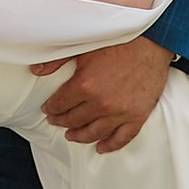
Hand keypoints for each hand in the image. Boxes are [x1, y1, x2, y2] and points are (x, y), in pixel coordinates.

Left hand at [32, 33, 175, 151]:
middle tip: (56, 121)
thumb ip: (57, 60)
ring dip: (80, 136)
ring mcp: (120, 112)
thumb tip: (36, 70)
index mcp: (85, 85)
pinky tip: (100, 147)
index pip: (60, 104)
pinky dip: (110, 145)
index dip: (51, 108)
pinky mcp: (137, 116)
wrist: (152, 41)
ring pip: (94, 133)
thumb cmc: (118, 40)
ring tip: (72, 135)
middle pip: (75, 120)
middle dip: (62, 121)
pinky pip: (122, 138)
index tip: (48, 109)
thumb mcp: (84, 46)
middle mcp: (101, 103)